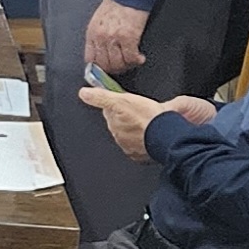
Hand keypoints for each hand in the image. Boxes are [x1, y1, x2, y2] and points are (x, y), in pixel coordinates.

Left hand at [77, 87, 205, 160]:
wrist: (164, 136)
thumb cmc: (147, 118)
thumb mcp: (122, 100)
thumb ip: (101, 96)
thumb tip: (83, 93)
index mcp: (113, 122)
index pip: (110, 110)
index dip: (118, 104)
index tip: (126, 102)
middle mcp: (118, 135)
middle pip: (119, 122)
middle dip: (126, 116)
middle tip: (139, 111)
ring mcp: (128, 146)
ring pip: (129, 133)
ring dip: (135, 127)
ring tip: (147, 122)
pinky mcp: (139, 154)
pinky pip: (139, 145)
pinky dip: (143, 139)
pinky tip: (150, 134)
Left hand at [84, 0, 150, 75]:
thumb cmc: (116, 4)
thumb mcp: (99, 21)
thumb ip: (98, 37)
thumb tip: (102, 54)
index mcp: (92, 33)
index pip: (90, 60)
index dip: (99, 68)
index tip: (107, 69)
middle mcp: (100, 37)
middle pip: (104, 65)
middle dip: (114, 69)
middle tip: (123, 67)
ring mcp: (113, 38)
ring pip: (118, 64)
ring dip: (126, 66)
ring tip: (132, 62)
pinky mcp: (128, 37)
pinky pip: (131, 57)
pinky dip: (136, 61)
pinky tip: (140, 58)